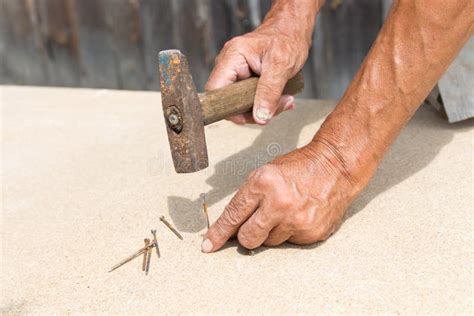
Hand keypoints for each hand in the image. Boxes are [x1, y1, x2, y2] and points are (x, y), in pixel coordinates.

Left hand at [201, 139, 360, 251]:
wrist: (335, 167)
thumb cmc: (298, 168)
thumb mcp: (266, 173)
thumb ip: (249, 198)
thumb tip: (232, 225)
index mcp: (263, 184)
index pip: (233, 216)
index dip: (218, 234)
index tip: (208, 246)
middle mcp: (279, 204)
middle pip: (248, 238)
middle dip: (246, 236)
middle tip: (254, 225)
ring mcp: (297, 221)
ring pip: (270, 242)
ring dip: (272, 232)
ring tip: (285, 212)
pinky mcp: (312, 233)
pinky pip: (290, 242)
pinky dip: (290, 232)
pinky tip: (298, 216)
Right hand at [205, 2, 316, 124]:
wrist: (293, 31)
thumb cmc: (287, 40)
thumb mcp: (281, 67)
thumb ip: (269, 93)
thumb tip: (260, 118)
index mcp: (232, 57)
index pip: (216, 91)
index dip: (229, 108)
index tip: (250, 116)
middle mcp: (229, 65)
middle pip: (228, 101)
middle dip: (253, 110)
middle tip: (275, 109)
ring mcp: (235, 73)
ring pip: (240, 103)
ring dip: (263, 108)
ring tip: (284, 101)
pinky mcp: (244, 80)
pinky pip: (248, 99)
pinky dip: (265, 103)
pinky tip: (280, 99)